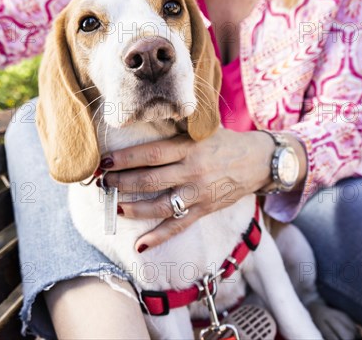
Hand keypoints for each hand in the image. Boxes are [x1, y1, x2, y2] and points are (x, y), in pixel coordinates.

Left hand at [101, 129, 276, 251]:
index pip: (151, 154)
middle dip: (121, 182)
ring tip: (115, 207)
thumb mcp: (203, 129)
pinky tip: (140, 244)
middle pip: (150, 180)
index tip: (105, 161)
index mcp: (189, 148)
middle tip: (103, 183)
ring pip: (160, 206)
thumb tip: (148, 116)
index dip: (125, 159)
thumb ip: (178, 127)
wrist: (258, 162)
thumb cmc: (225, 142)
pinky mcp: (204, 210)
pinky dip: (159, 237)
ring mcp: (198, 193)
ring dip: (134, 208)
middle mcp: (192, 171)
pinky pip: (178, 226)